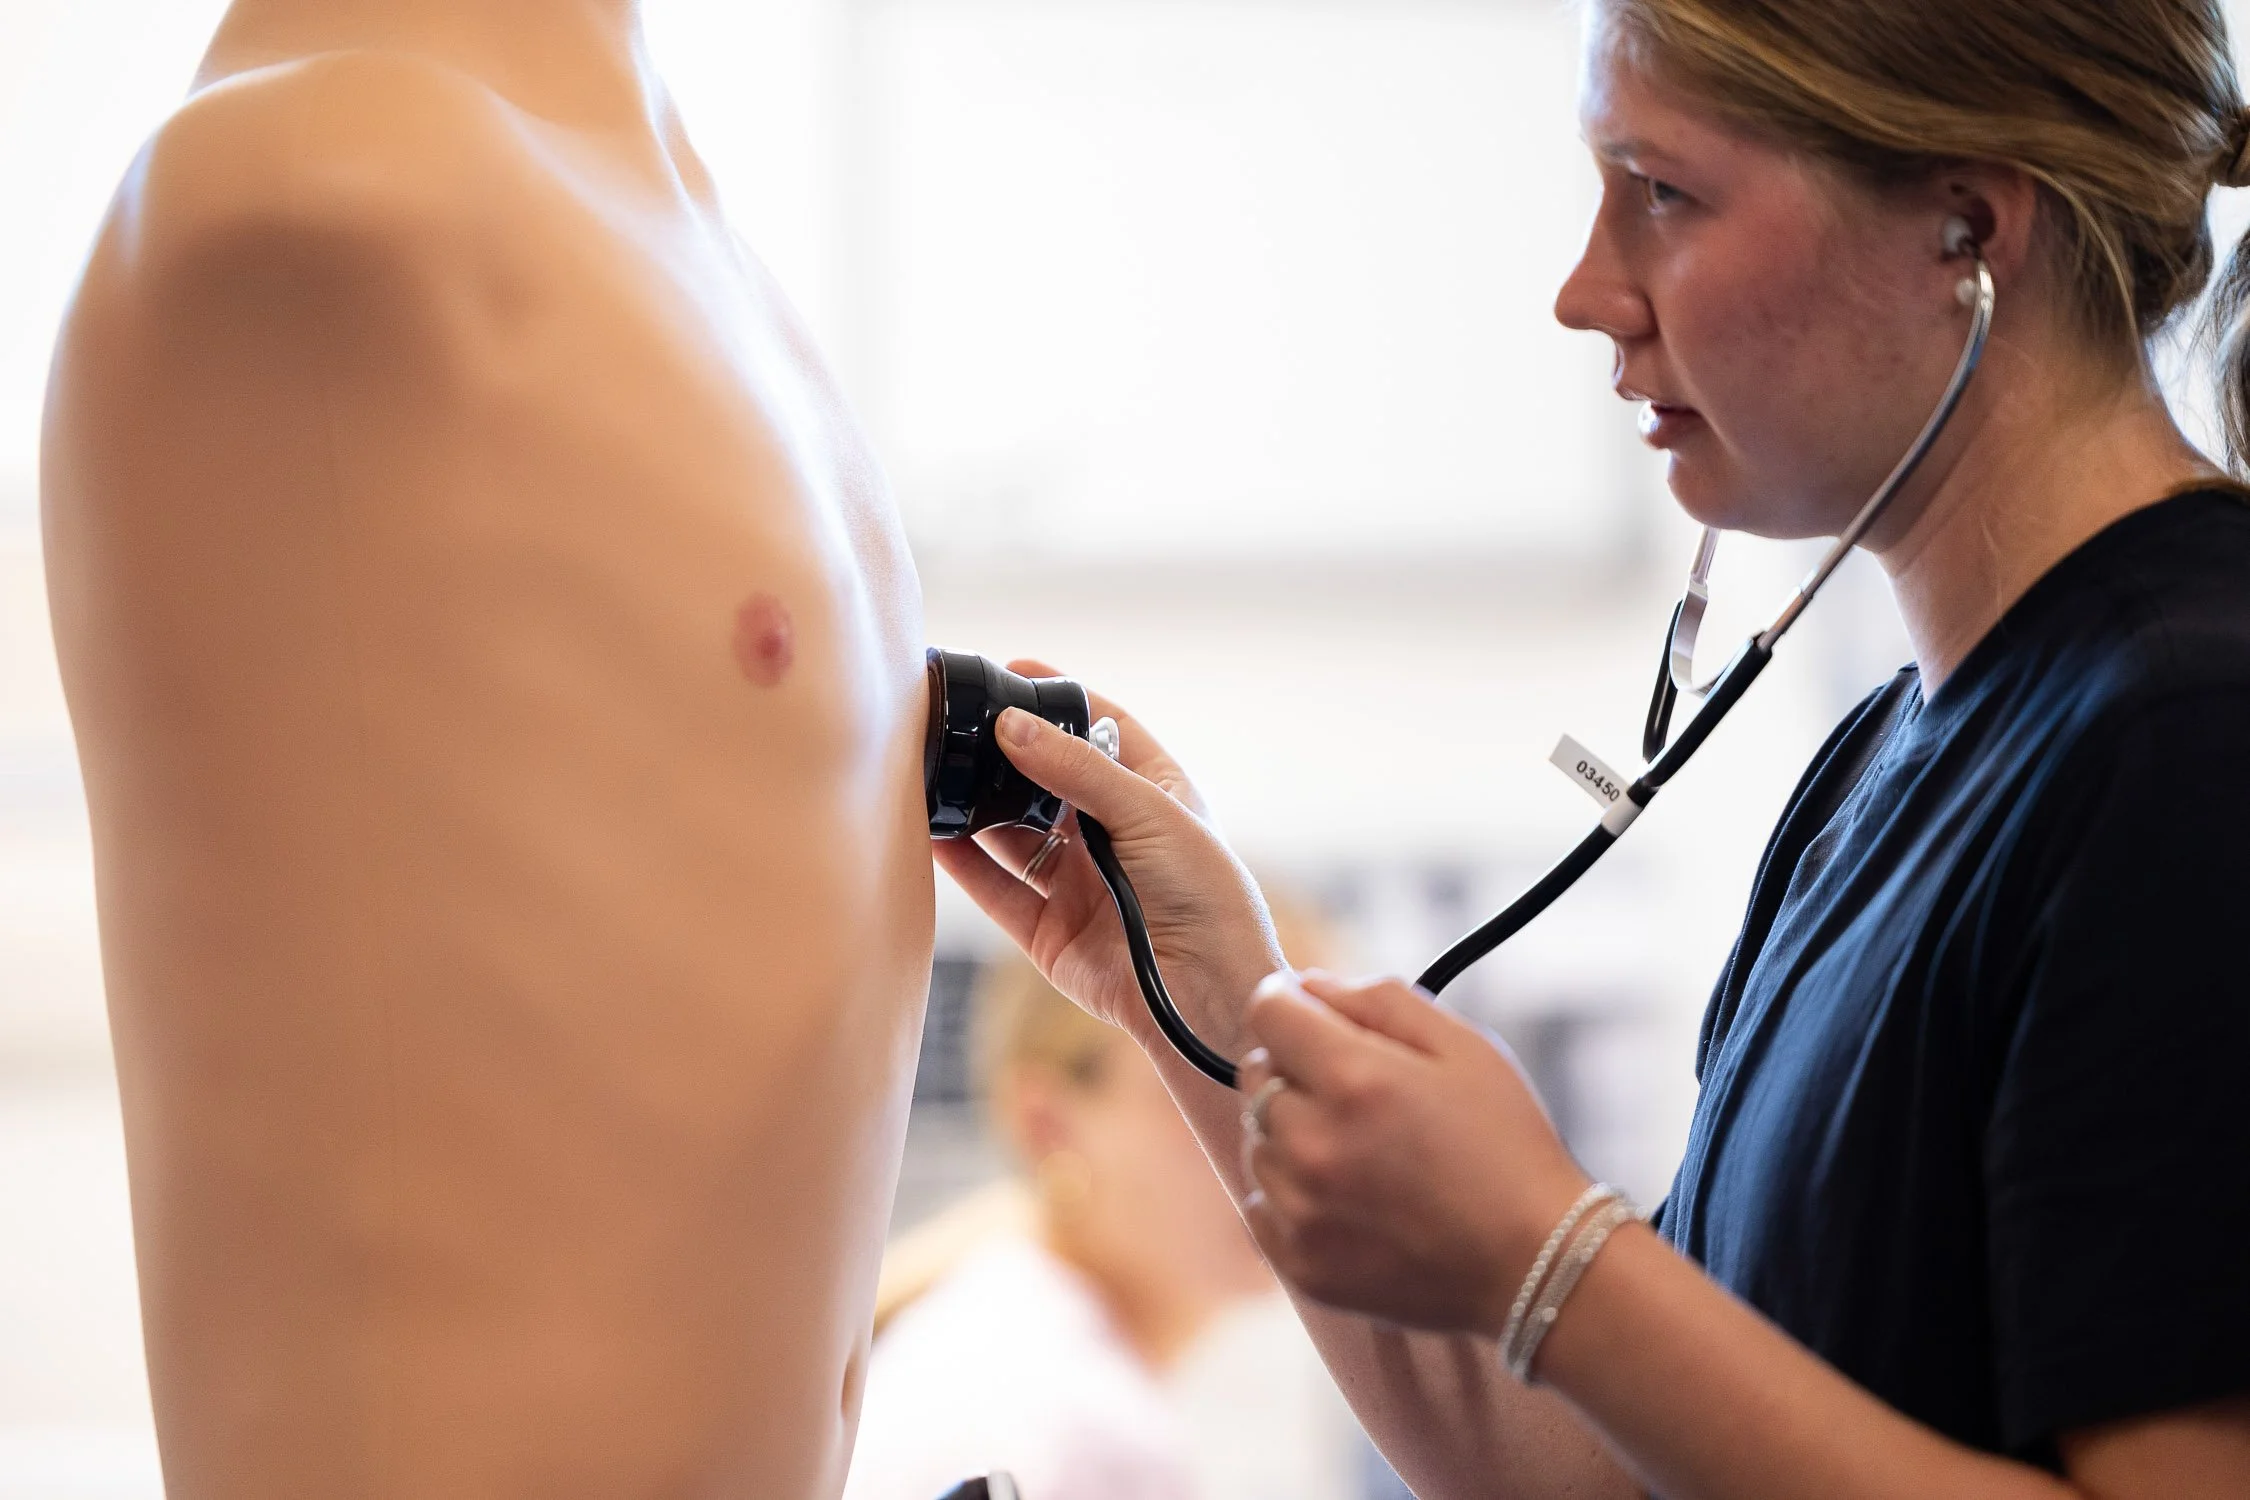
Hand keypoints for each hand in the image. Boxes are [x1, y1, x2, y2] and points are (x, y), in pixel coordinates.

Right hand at [932, 661, 1283, 1062]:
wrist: (1206, 997)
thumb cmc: (1206, 897)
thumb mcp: (1150, 813)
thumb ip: (1077, 770)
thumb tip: (1011, 725)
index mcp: (1153, 793)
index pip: (1101, 728)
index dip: (1059, 698)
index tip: (1011, 670)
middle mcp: (1112, 834)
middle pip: (1045, 779)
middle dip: (1004, 754)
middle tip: (956, 724)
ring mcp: (1077, 882)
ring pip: (1012, 832)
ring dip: (975, 805)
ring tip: (932, 771)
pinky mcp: (1048, 930)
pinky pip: (996, 887)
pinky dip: (962, 861)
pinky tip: (932, 832)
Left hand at [1238, 970, 1592, 1336]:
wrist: (1536, 1263)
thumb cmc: (1507, 1146)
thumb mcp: (1464, 1047)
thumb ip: (1378, 1000)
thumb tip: (1308, 984)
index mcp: (1353, 1080)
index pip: (1267, 1010)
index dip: (1290, 1001)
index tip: (1315, 1014)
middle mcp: (1313, 1145)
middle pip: (1257, 1075)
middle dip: (1295, 1067)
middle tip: (1358, 1091)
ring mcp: (1301, 1211)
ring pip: (1258, 1141)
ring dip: (1293, 1133)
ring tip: (1363, 1152)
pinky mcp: (1301, 1264)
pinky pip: (1261, 1206)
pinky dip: (1292, 1195)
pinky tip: (1351, 1198)